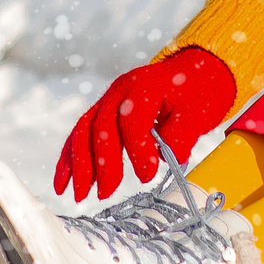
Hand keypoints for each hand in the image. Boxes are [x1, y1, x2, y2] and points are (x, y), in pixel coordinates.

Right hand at [53, 47, 238, 201]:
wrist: (197, 68)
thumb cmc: (201, 89)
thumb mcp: (200, 110)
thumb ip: (183, 134)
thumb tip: (168, 159)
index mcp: (145, 86)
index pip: (132, 120)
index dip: (137, 150)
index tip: (148, 176)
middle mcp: (120, 89)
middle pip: (101, 127)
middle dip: (102, 164)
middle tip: (106, 193)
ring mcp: (109, 98)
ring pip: (84, 131)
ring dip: (79, 164)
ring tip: (79, 195)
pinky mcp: (104, 109)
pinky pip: (81, 133)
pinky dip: (70, 158)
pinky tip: (63, 182)